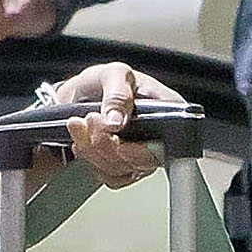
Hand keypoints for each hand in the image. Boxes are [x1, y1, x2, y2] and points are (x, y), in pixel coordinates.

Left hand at [51, 62, 181, 188]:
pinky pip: (110, 177)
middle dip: (107, 143)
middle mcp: (162, 137)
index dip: (141, 147)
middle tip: (90, 119)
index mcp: (170, 111)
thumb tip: (116, 122)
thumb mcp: (113, 74)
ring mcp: (144, 154)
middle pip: (143, 160)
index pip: (171, 142)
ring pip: (121, 169)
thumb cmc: (106, 82)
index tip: (115, 139)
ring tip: (80, 123)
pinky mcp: (126, 167)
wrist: (83, 94)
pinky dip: (91, 159)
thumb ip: (117, 95)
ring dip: (92, 149)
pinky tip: (84, 140)